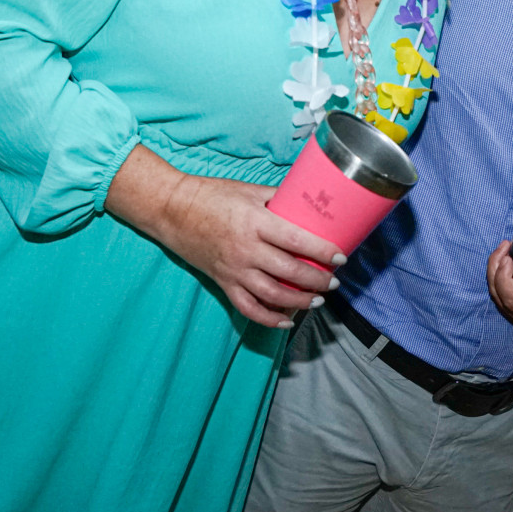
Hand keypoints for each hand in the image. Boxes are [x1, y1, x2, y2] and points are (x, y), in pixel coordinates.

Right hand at [153, 173, 342, 328]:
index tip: (340, 257)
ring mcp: (234, 269)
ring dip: (298, 301)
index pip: (297, 240)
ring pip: (272, 294)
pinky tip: (286, 321)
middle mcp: (246, 249)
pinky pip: (248, 307)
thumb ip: (278, 198)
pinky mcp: (223, 282)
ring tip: (316, 301)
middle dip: (317, 280)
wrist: (172, 209)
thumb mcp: (249, 190)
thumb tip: (306, 203)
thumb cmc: (212, 195)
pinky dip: (269, 319)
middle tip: (333, 281)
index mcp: (256, 222)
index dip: (322, 251)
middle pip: (289, 271)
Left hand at [486, 241, 512, 336]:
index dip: (503, 279)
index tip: (508, 257)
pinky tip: (505, 261)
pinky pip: (503, 297)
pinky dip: (499, 278)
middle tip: (504, 247)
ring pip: (498, 297)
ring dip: (494, 272)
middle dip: (495, 270)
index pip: (511, 300)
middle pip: (499, 297)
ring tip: (503, 250)